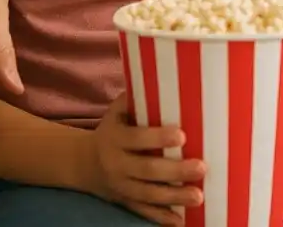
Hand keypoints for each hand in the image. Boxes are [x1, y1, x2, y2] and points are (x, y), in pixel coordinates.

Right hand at [86, 94, 205, 225]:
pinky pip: (143, 211)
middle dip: (175, 170)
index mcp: (115, 138)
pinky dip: (161, 217)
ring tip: (199, 196)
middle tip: (201, 168)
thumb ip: (137, 96)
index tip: (182, 136)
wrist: (81, 162)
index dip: (158, 137)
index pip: (137, 138)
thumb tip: (164, 71)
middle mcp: (116, 164)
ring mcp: (120, 186)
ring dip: (174, 196)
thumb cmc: (114, 128)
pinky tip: (181, 221)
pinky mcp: (125, 201)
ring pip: (148, 194)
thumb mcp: (118, 110)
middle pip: (146, 169)